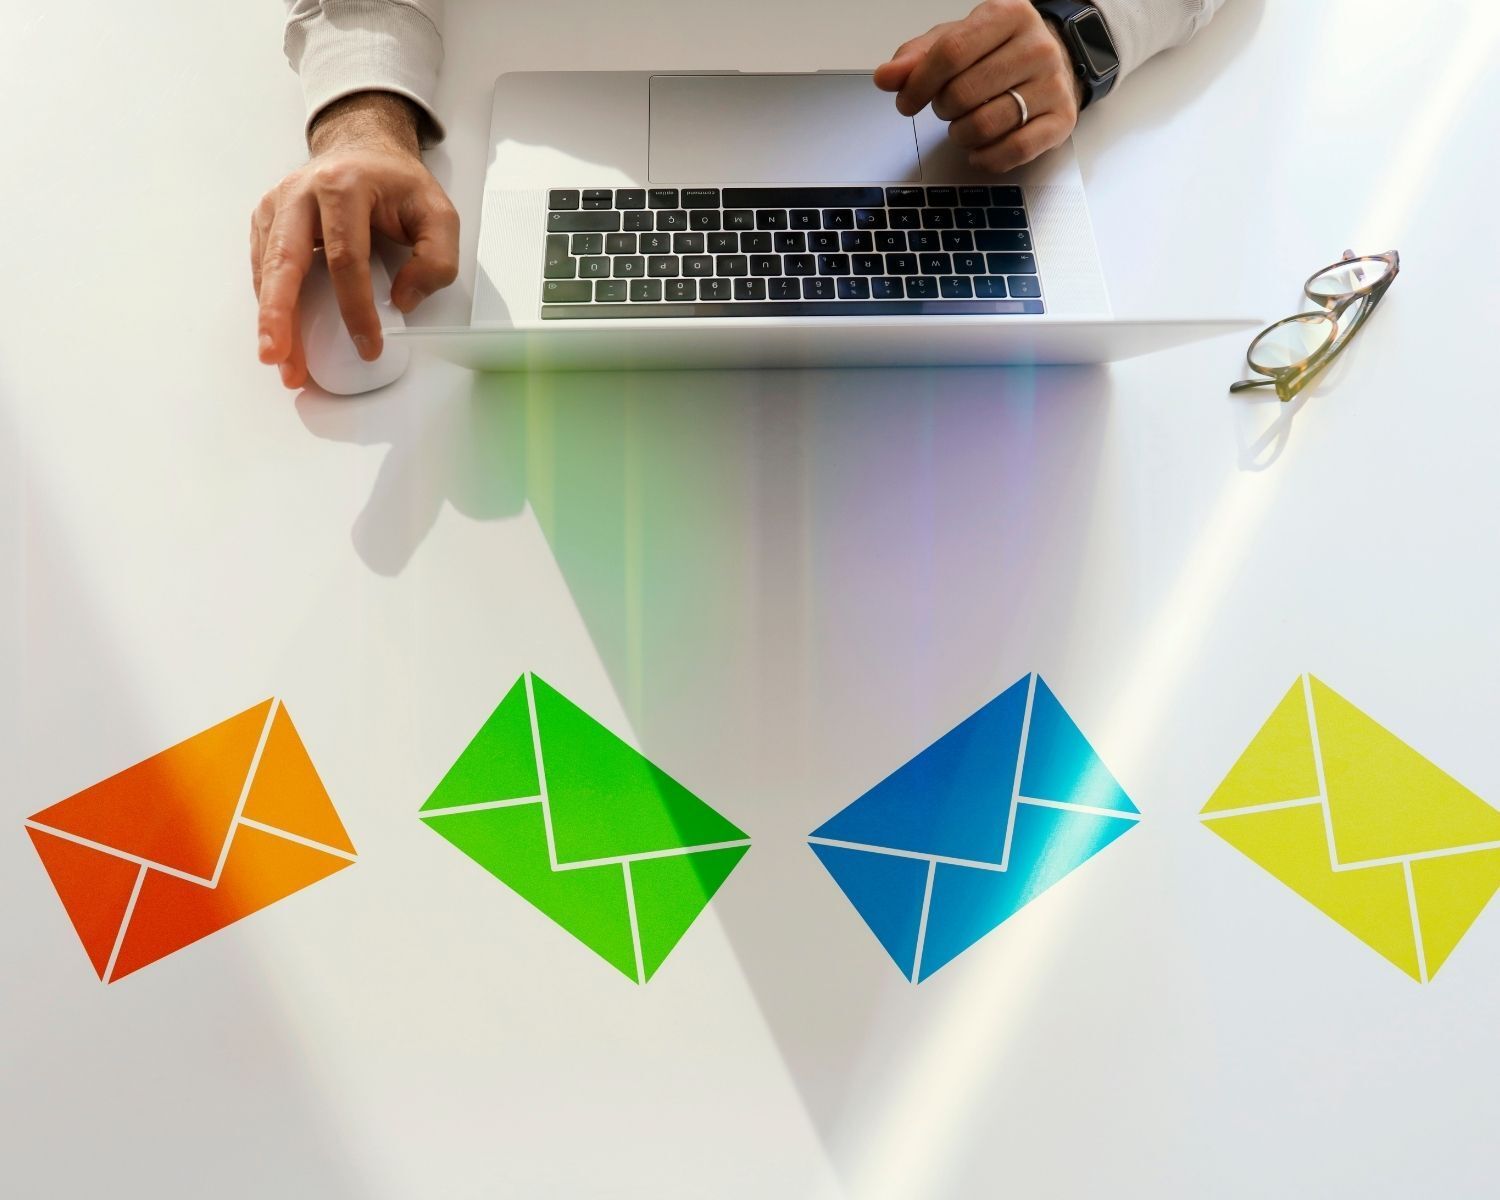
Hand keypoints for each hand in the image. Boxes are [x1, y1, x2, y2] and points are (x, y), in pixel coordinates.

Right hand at [251, 92, 458, 388]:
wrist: (362, 149)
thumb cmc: (397, 184)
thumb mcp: (438, 214)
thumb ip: (436, 259)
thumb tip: (403, 300)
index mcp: (343, 186)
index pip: (345, 257)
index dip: (355, 307)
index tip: (368, 346)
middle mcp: (300, 192)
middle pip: (285, 261)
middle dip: (280, 314)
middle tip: (278, 357)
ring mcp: (277, 205)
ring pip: (268, 269)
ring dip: (271, 320)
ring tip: (279, 361)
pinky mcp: (266, 221)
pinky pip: (264, 269)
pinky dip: (269, 305)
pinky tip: (279, 336)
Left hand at [874, 0, 1084, 173]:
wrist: (1057, 59)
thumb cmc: (997, 51)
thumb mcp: (956, 41)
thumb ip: (917, 58)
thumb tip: (886, 78)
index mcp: (1007, 16)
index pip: (951, 53)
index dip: (919, 84)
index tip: (906, 102)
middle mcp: (1036, 47)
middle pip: (964, 93)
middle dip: (942, 109)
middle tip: (946, 107)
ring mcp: (1052, 84)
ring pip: (985, 126)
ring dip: (960, 135)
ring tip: (963, 125)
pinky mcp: (1061, 120)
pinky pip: (1013, 151)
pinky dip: (986, 157)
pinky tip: (979, 149)